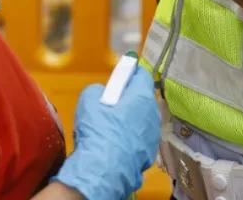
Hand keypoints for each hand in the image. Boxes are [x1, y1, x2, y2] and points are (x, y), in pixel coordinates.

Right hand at [54, 68, 160, 199]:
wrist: (104, 169)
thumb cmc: (99, 130)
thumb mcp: (89, 100)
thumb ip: (98, 90)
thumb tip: (102, 93)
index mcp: (142, 96)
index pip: (142, 75)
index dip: (131, 72)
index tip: (121, 76)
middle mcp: (153, 114)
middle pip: (143, 98)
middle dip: (129, 98)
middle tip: (111, 103)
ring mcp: (153, 135)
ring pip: (142, 120)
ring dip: (130, 119)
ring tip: (111, 127)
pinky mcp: (149, 153)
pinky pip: (139, 139)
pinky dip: (130, 138)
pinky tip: (115, 144)